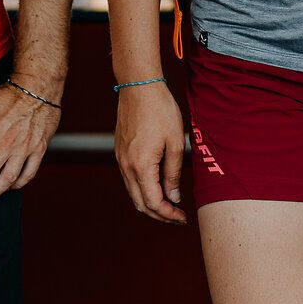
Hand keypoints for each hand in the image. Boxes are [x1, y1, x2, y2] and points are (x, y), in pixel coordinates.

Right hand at [114, 82, 186, 223]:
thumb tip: (173, 198)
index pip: (153, 203)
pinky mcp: (119, 151)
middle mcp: (126, 166)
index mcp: (141, 166)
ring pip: (133, 193)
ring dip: (150, 202)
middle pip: (140, 203)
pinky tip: (157, 184)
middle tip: (177, 216)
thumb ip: (173, 174)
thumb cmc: (160, 110)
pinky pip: (129, 179)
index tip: (182, 217)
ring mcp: (120, 159)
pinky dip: (142, 188)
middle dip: (159, 214)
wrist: (139, 86)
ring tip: (169, 203)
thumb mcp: (174, 143)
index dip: (169, 215)